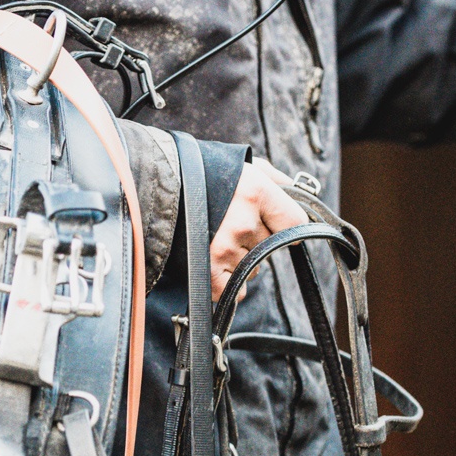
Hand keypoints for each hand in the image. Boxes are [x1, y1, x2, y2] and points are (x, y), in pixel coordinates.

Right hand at [209, 158, 308, 301]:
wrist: (156, 185)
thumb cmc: (203, 173)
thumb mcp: (245, 165)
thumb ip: (276, 179)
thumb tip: (300, 194)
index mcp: (256, 191)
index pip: (296, 222)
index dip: (286, 222)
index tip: (275, 222)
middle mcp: (243, 221)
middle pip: (271, 246)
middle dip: (257, 238)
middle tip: (232, 223)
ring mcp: (225, 247)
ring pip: (253, 267)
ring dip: (241, 258)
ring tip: (217, 237)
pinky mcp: (208, 269)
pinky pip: (234, 290)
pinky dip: (228, 282)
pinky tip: (216, 263)